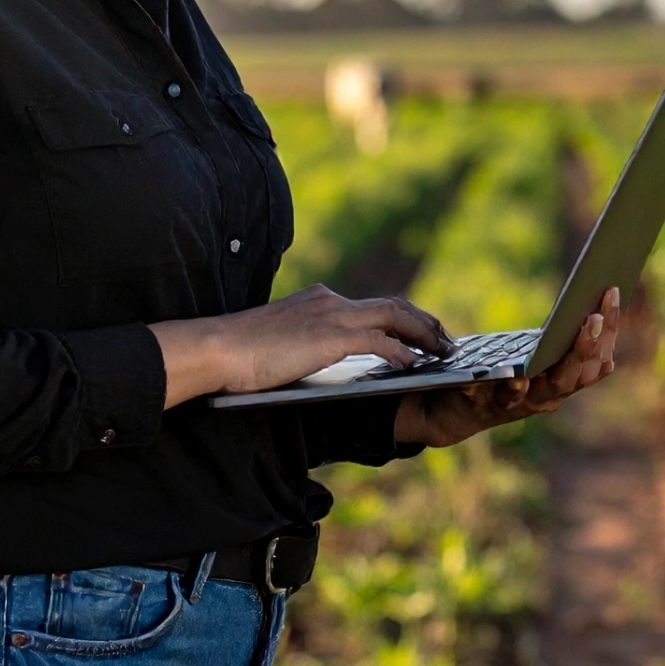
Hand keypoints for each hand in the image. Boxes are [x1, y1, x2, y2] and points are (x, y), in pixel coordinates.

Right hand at [153, 283, 447, 407]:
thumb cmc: (241, 353)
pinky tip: (415, 365)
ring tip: (444, 352)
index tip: (425, 334)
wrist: (216, 349)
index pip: (373, 305)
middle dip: (427, 323)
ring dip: (425, 335)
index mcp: (319, 300)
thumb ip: (310, 341)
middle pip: (394, 305)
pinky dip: (402, 352)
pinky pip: (379, 342)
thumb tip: (322, 356)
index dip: (406, 318)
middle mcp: (329, 301)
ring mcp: (330, 316)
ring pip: (394, 317)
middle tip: (448, 343)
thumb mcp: (283, 340)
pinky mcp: (328, 337)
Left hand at [392, 290, 624, 446]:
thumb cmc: (495, 374)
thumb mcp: (527, 352)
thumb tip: (579, 300)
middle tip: (595, 316)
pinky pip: (502, 398)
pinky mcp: (488, 408)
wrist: (450, 408)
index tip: (612, 292)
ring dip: (563, 364)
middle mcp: (549, 396)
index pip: (597, 356)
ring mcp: (522, 404)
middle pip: (579, 374)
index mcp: (563, 380)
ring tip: (567, 338)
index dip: (608, 328)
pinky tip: (515, 375)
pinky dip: (510, 388)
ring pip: (551, 388)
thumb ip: (552, 339)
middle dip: (590, 345)